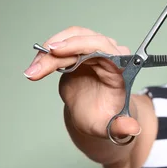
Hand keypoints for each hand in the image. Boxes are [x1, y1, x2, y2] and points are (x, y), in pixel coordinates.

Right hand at [25, 26, 140, 139]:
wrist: (99, 115)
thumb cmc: (107, 118)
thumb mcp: (113, 127)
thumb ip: (122, 127)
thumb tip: (132, 129)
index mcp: (122, 69)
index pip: (103, 47)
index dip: (80, 44)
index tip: (57, 51)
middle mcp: (112, 54)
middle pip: (83, 40)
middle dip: (57, 52)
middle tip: (36, 69)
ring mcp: (96, 50)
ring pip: (71, 39)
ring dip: (49, 52)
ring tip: (33, 71)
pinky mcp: (82, 52)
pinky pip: (64, 45)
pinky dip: (48, 55)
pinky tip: (37, 68)